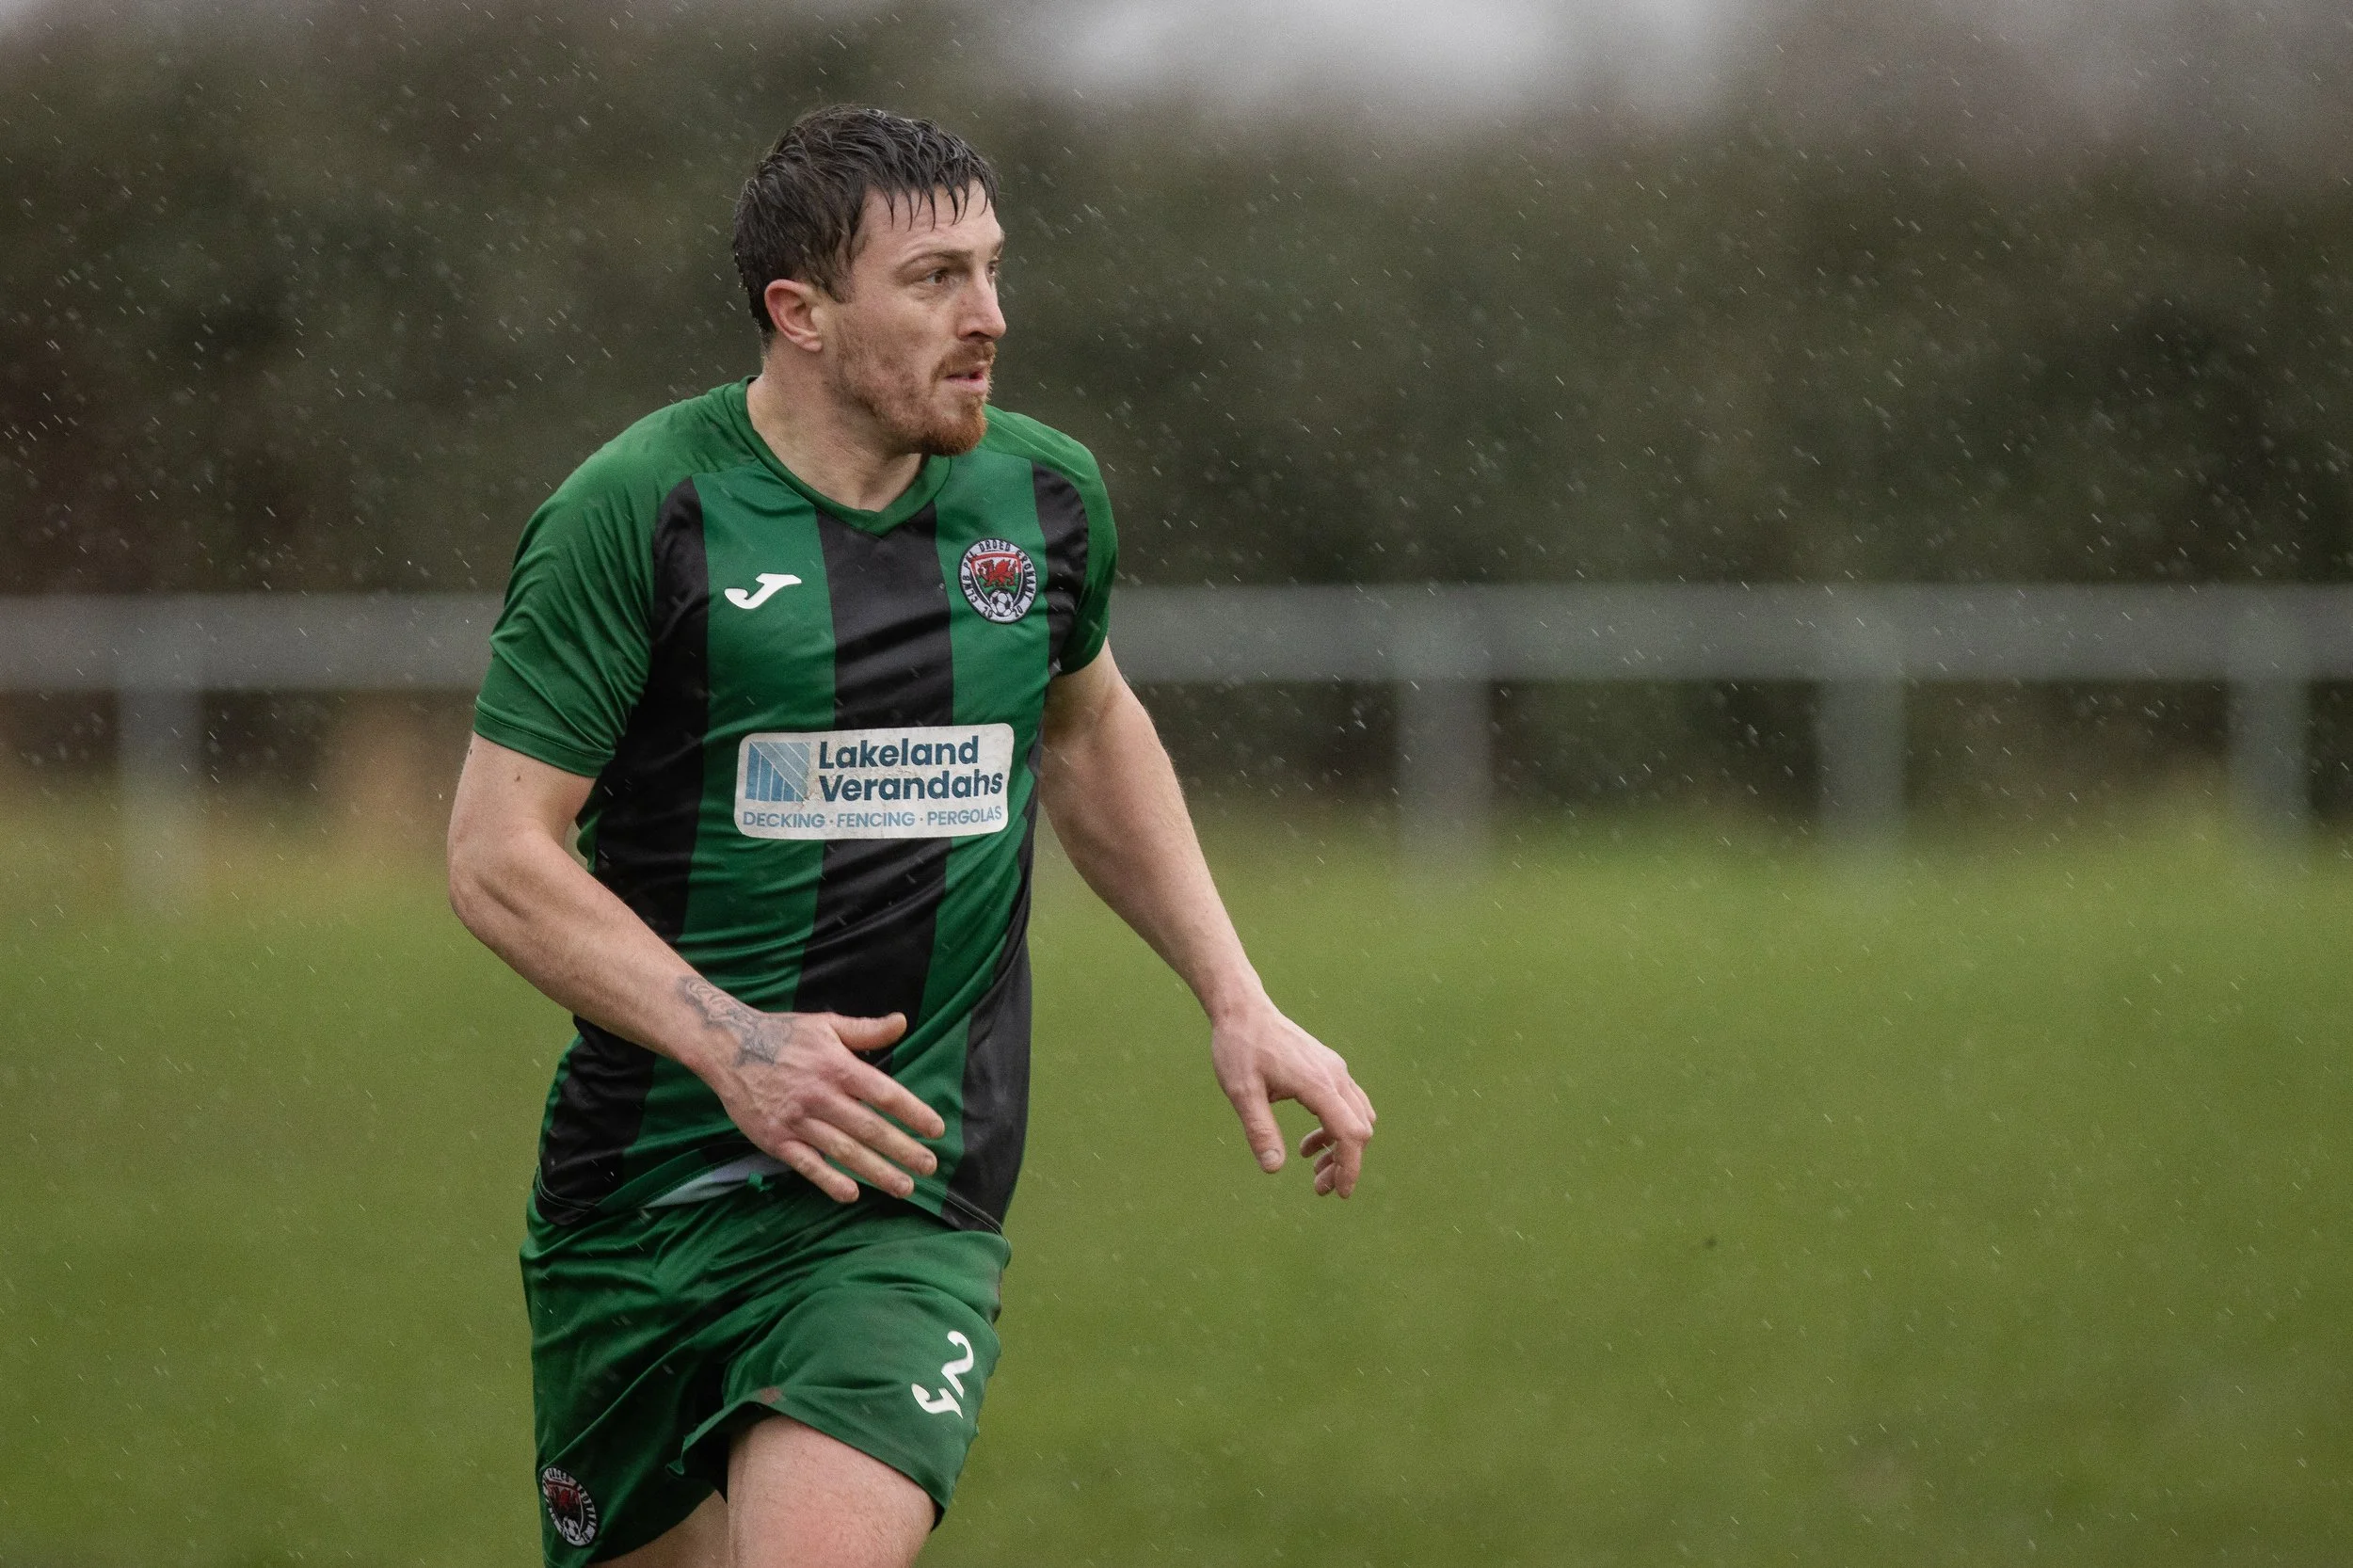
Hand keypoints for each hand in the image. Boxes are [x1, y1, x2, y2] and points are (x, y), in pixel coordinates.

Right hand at [676, 976, 944, 1202]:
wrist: (727, 1048)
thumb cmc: (782, 1035)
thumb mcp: (825, 1024)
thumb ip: (866, 1030)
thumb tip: (903, 1021)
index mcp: (837, 1067)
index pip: (884, 1094)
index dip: (912, 1113)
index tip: (936, 1129)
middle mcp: (820, 1095)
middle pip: (869, 1128)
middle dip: (903, 1150)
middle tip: (929, 1167)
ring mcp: (797, 1120)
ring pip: (843, 1151)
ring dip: (876, 1171)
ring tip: (904, 1187)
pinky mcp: (775, 1138)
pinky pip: (806, 1164)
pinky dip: (828, 1180)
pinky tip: (851, 1194)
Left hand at [1210, 1000, 1375, 1196]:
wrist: (1243, 1010)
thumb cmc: (1239, 1048)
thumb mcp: (1242, 1092)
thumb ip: (1259, 1130)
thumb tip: (1274, 1169)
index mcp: (1318, 1084)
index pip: (1350, 1134)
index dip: (1350, 1167)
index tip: (1338, 1193)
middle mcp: (1335, 1076)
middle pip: (1360, 1129)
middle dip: (1345, 1163)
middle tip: (1318, 1187)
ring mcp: (1335, 1069)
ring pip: (1358, 1117)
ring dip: (1343, 1146)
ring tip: (1313, 1165)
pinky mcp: (1329, 1067)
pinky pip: (1348, 1104)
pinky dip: (1336, 1128)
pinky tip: (1309, 1141)